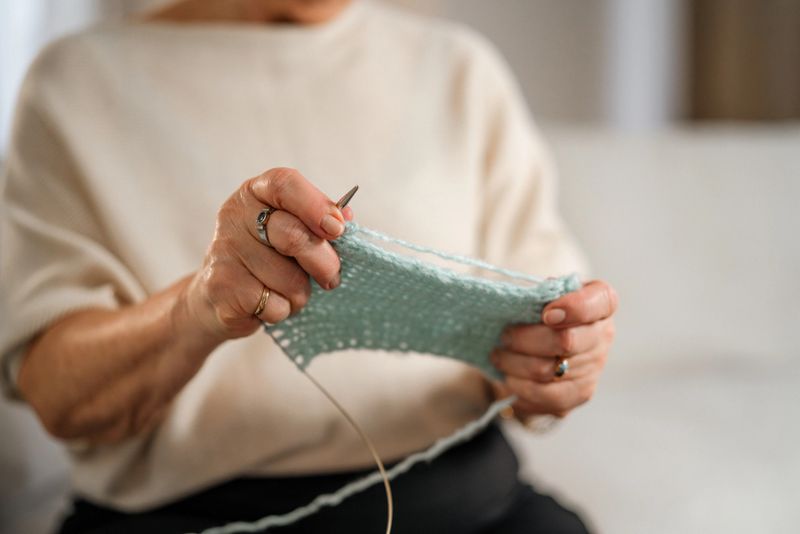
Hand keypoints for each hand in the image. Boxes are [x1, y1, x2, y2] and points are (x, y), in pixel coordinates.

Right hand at [181, 167, 353, 340]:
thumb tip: (345, 216)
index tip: (337, 229)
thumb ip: (319, 222)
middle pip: (293, 236)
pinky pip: (274, 304)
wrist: (218, 297)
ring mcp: (224, 250)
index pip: (285, 184)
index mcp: (256, 193)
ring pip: (288, 279)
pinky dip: (281, 310)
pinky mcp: (220, 286)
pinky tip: (265, 303)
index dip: (316, 206)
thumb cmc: (267, 258)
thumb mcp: (293, 231)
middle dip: (323, 263)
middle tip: (331, 277)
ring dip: (299, 293)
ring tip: (285, 290)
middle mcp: (235, 215)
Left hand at [491, 280, 617, 418]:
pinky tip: (508, 377)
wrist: (536, 348)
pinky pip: (547, 395)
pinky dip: (521, 386)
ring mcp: (595, 366)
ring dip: (515, 363)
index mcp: (599, 301)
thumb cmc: (536, 313)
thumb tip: (523, 304)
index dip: (575, 308)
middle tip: (504, 336)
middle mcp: (603, 334)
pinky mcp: (581, 393)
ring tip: (498, 356)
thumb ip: (537, 294)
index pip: (600, 301)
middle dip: (525, 339)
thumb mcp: (537, 295)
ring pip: (548, 369)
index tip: (546, 314)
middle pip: (566, 340)